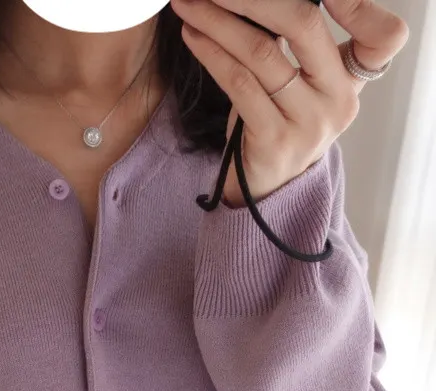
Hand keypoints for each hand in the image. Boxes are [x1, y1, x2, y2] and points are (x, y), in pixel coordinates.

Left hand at [169, 0, 408, 207]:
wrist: (266, 185)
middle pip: (306, 27)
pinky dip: (211, 53)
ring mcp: (308, 124)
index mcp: (353, 79)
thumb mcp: (306, 80)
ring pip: (262, 54)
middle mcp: (338, 101)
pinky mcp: (273, 141)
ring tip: (192, 5)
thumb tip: (259, 0)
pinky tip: (193, 35)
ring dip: (218, 23)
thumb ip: (299, 39)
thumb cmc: (281, 118)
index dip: (359, 5)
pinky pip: (239, 83)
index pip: (384, 38)